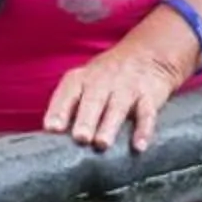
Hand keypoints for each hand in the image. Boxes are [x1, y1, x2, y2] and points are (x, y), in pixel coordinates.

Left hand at [41, 36, 192, 154]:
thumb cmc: (106, 78)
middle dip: (85, 119)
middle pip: (93, 100)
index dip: (59, 110)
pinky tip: (139, 146)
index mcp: (81, 79)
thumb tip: (52, 139)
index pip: (67, 93)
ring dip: (109, 125)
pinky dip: (143, 130)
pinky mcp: (148, 95)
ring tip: (102, 144)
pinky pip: (146, 113)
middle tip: (80, 138)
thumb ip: (70, 107)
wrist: (147, 54)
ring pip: (117, 107)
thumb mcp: (85, 83)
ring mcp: (127, 87)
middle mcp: (102, 81)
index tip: (52, 128)